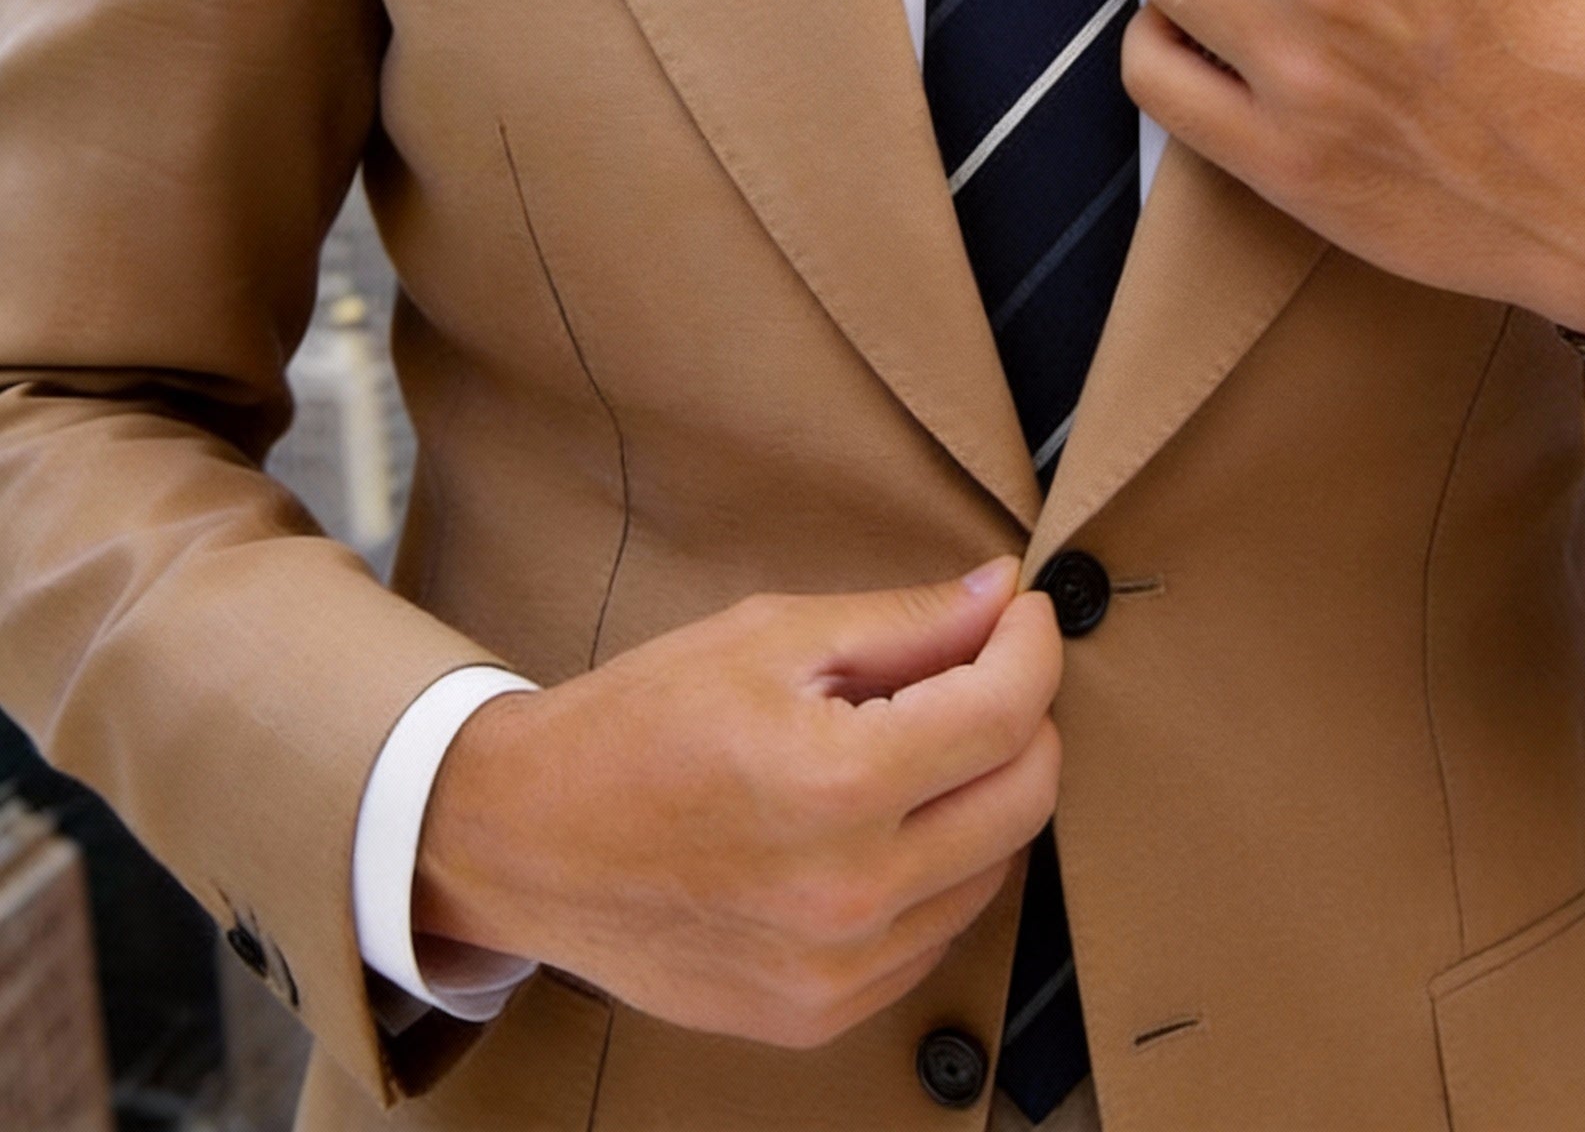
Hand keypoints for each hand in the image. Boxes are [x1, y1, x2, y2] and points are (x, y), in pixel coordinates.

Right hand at [413, 559, 1061, 1048]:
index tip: (1023, 615)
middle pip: (1027, 797)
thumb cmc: (639, 724)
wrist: (526, 842)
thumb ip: (905, 621)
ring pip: (995, 868)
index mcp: (836, 783)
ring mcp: (838, 969)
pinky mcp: (820, 1013)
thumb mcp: (769, 636)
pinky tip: (881, 822)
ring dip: (983, 794)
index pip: (1007, 712)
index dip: (1033, 646)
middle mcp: (850, 892)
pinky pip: (936, 932)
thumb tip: (1003, 596)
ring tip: (912, 747)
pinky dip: (937, 867)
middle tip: (981, 670)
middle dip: (1025, 716)